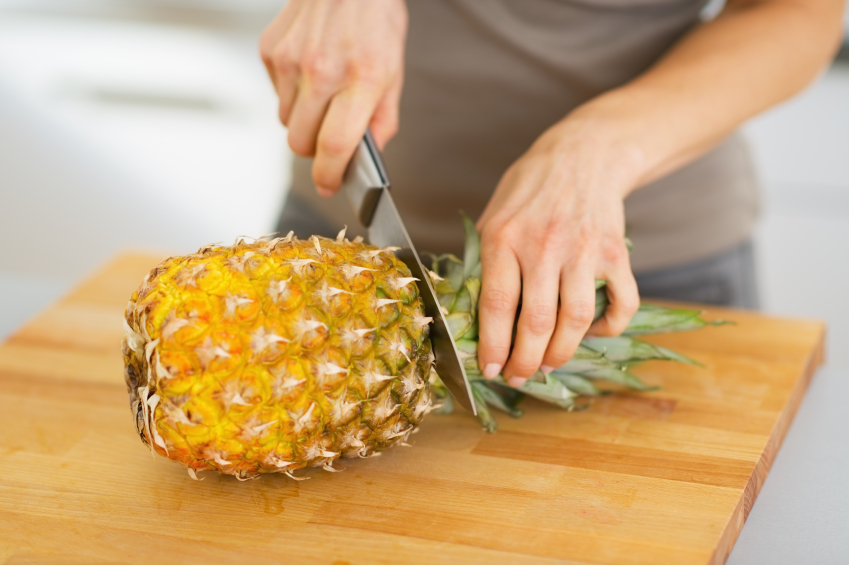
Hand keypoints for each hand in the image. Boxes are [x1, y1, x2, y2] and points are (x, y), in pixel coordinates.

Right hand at [259, 0, 406, 195]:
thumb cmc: (374, 19)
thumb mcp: (394, 70)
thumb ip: (382, 118)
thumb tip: (369, 154)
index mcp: (361, 79)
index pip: (336, 145)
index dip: (330, 175)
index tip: (330, 185)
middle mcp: (322, 71)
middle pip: (301, 143)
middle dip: (314, 151)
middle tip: (328, 139)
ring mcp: (291, 61)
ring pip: (286, 122)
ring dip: (302, 120)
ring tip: (323, 94)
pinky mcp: (271, 51)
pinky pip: (275, 94)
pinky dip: (290, 94)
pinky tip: (309, 72)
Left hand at [476, 118, 640, 386]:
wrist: (583, 153)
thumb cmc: (529, 188)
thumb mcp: (493, 215)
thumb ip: (486, 261)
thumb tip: (476, 315)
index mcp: (504, 239)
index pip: (496, 305)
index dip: (493, 346)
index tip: (491, 369)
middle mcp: (544, 247)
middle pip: (535, 322)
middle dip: (525, 362)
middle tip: (519, 377)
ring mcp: (583, 252)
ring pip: (575, 321)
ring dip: (561, 353)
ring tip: (548, 364)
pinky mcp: (615, 254)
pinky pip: (620, 305)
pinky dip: (608, 329)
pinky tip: (591, 333)